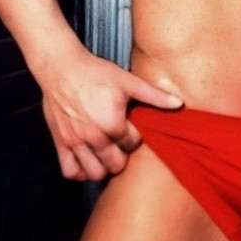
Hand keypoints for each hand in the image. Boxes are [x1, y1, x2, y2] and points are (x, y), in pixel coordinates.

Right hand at [39, 46, 182, 180]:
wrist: (62, 67)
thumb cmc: (96, 73)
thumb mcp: (128, 81)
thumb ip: (154, 95)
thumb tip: (179, 103)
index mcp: (113, 123)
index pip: (133, 144)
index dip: (135, 136)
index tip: (132, 126)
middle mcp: (94, 137)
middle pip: (116, 164)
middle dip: (122, 155)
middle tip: (121, 142)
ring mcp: (76, 142)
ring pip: (95, 173)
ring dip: (104, 167)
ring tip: (107, 154)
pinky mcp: (61, 142)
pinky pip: (70, 171)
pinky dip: (80, 171)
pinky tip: (88, 160)